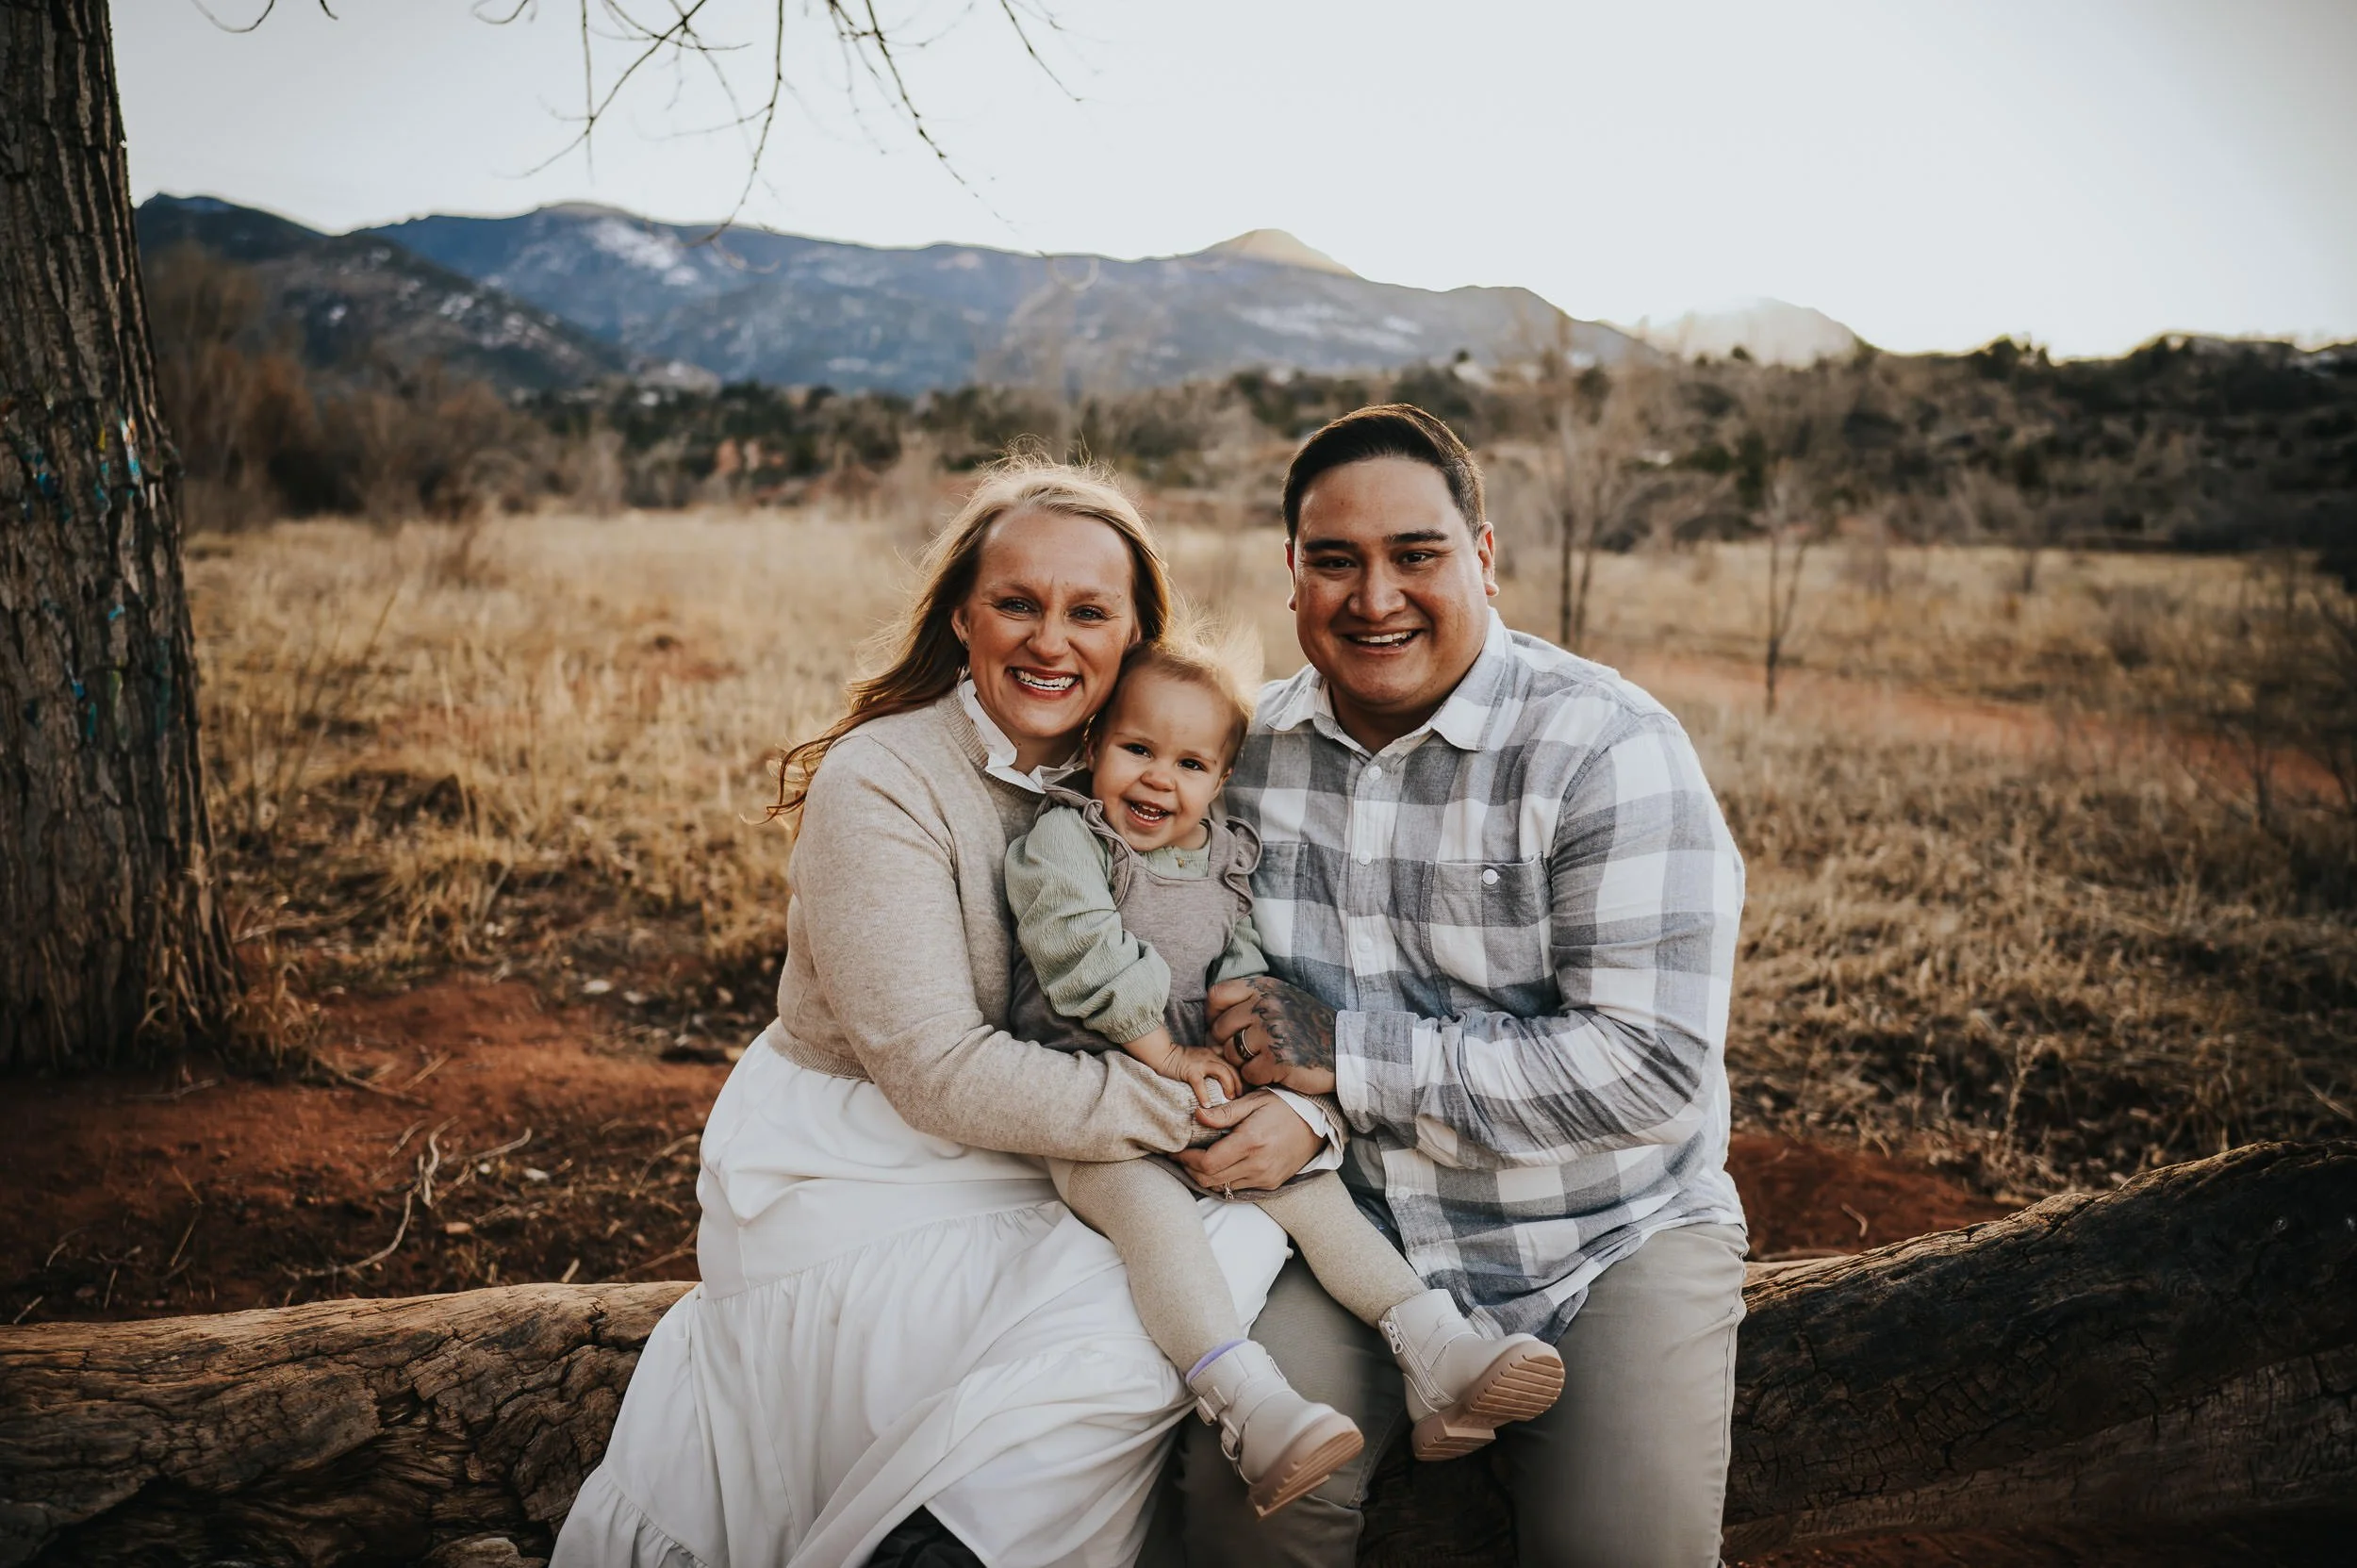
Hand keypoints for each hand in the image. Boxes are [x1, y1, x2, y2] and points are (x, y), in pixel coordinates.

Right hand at [1122, 1026, 1243, 1108]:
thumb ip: (1210, 1065)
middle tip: (1239, 1097)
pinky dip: (1204, 1095)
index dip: (1240, 1076)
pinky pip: (1200, 1083)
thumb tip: (1220, 1082)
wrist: (1162, 1053)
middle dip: (1239, 1083)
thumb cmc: (1179, 1059)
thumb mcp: (1199, 1058)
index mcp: (1213, 1054)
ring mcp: (1200, 1062)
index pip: (1233, 1063)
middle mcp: (1210, 1056)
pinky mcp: (1190, 1070)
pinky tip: (1206, 1106)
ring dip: (1229, 1086)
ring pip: (1223, 1072)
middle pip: (1232, 1068)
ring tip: (1230, 1099)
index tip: (1243, 1089)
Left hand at [1176, 1090, 1323, 1193]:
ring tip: (1197, 1159)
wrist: (1317, 1123)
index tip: (1176, 1150)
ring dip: (1206, 1176)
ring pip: (1222, 1186)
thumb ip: (1224, 1112)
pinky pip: (1238, 1187)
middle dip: (1190, 1169)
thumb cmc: (1283, 1106)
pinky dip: (1224, 1179)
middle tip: (1182, 1156)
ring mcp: (1265, 1177)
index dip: (1187, 1159)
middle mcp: (1257, 1165)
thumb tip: (1197, 1115)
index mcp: (1250, 1142)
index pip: (1207, 1163)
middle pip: (1210, 1179)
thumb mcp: (1253, 1101)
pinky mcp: (1270, 1183)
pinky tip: (1220, 1164)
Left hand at [1208, 976, 1338, 1096]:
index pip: (1217, 995)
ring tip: (1263, 1061)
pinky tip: (1275, 1072)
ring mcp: (1272, 1032)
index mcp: (1265, 988)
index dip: (1212, 1015)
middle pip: (1220, 1029)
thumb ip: (1251, 1002)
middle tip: (1245, 1053)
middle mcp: (1266, 1005)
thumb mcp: (1282, 1000)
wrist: (1346, 1049)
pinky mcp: (1278, 1059)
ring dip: (1243, 1063)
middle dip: (1226, 1044)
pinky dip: (1259, 1077)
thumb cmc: (1310, 1027)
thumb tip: (1211, 1020)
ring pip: (1231, 1052)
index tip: (1222, 1028)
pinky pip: (1248, 1073)